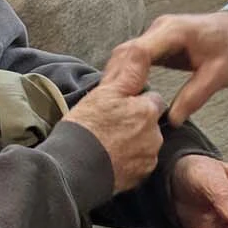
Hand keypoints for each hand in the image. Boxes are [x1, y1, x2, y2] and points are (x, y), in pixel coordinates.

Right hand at [62, 53, 168, 193]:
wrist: (73, 168)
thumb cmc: (86, 127)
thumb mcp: (104, 92)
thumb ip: (128, 73)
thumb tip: (140, 50)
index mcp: (147, 110)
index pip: (152, 99)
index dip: (135, 102)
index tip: (118, 107)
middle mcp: (154, 134)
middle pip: (150, 123)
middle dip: (137, 123)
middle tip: (111, 126)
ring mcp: (148, 157)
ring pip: (146, 144)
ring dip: (134, 142)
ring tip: (108, 144)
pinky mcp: (140, 177)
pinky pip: (139, 164)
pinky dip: (129, 162)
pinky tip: (110, 160)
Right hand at [108, 11, 227, 125]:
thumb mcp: (218, 75)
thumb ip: (194, 97)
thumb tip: (172, 120)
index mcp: (173, 31)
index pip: (138, 51)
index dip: (126, 74)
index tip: (121, 97)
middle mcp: (159, 28)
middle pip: (127, 51)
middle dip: (117, 77)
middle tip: (110, 104)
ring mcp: (156, 33)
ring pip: (127, 54)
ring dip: (120, 75)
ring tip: (113, 101)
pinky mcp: (157, 41)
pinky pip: (136, 57)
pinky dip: (129, 73)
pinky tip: (125, 91)